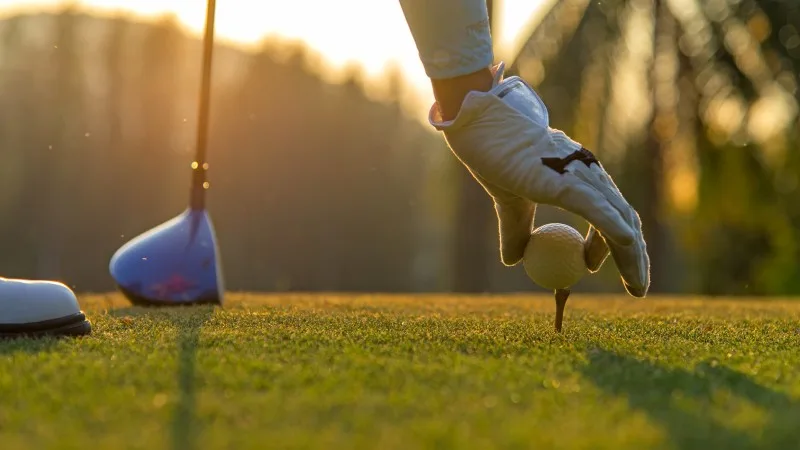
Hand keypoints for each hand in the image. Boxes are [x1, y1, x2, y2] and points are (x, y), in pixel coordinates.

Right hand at [429, 63, 649, 296]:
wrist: (481, 126)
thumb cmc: (494, 156)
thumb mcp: (509, 202)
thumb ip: (516, 230)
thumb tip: (513, 260)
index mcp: (578, 177)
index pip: (610, 214)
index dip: (609, 246)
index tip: (590, 267)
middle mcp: (588, 174)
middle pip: (625, 220)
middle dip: (635, 258)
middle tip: (637, 289)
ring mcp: (581, 176)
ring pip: (618, 220)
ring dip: (632, 256)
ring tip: (637, 287)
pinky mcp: (567, 181)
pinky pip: (597, 210)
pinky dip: (613, 229)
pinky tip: (626, 245)